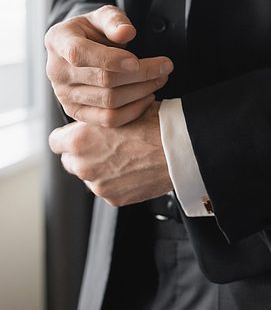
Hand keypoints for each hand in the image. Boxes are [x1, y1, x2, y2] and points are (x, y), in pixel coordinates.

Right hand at [45, 5, 172, 127]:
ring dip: (142, 91)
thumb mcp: (103, 16)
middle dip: (141, 74)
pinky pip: (108, 120)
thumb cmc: (94, 29)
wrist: (81, 48)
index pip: (80, 54)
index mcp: (58, 41)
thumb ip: (114, 21)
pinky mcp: (76, 112)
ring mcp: (64, 95)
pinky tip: (148, 96)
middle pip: (103, 79)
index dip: (110, 59)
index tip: (138, 60)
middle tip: (166, 67)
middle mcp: (56, 70)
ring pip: (109, 101)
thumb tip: (127, 32)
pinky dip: (133, 111)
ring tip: (161, 78)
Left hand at [49, 102, 172, 205]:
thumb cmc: (154, 124)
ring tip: (125, 157)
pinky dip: (116, 181)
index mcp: (80, 140)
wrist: (178, 149)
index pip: (55, 141)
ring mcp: (98, 185)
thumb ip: (98, 120)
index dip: (67, 136)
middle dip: (83, 154)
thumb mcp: (120, 110)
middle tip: (105, 145)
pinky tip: (133, 169)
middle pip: (70, 161)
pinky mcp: (113, 199)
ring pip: (89, 176)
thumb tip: (93, 121)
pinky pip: (107, 189)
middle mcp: (83, 165)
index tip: (76, 136)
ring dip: (100, 168)